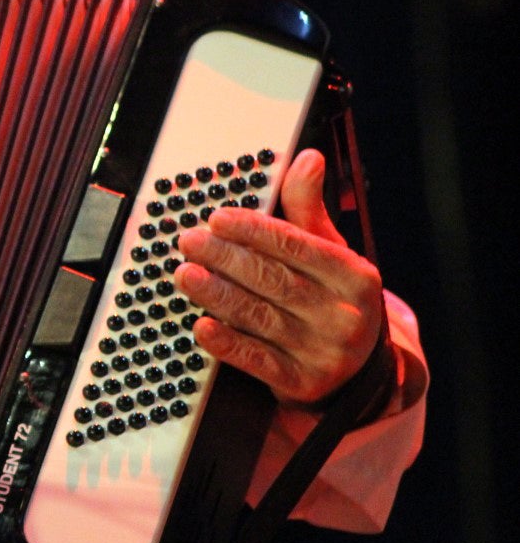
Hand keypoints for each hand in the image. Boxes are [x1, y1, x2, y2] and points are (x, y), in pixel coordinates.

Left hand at [173, 149, 383, 406]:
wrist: (357, 372)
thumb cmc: (332, 299)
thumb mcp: (330, 254)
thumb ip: (309, 210)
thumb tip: (308, 158)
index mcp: (355, 276)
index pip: (297, 246)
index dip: (254, 230)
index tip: (217, 218)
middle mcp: (345, 315)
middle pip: (274, 280)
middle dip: (226, 258)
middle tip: (189, 242)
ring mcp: (325, 353)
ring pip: (261, 317)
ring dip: (218, 295)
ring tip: (185, 274)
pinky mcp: (302, 384)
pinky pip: (258, 361)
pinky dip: (228, 344)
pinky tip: (202, 327)